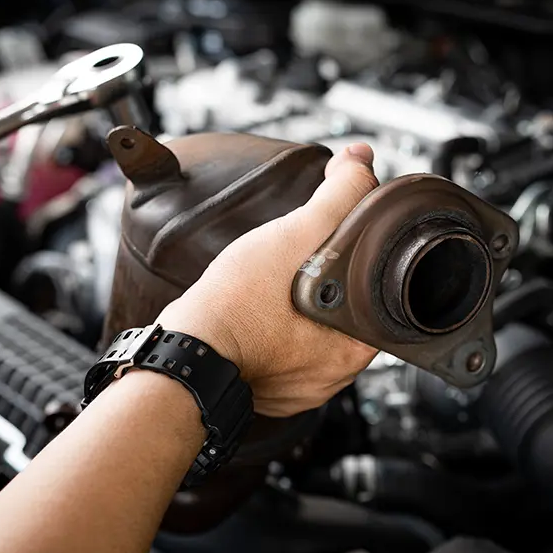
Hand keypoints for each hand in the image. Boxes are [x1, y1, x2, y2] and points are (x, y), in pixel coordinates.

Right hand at [156, 144, 379, 416]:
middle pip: (343, 311)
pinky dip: (270, 327)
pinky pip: (280, 350)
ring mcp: (300, 389)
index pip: (374, 290)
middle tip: (293, 262)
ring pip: (310, 331)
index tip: (328, 243)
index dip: (355, 257)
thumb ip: (337, 195)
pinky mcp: (269, 391)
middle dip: (322, 281)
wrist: (178, 351)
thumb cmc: (232, 306)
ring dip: (295, 305)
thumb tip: (361, 160)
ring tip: (270, 284)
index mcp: (353, 348)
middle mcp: (333, 377)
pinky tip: (254, 309)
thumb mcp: (294, 236)